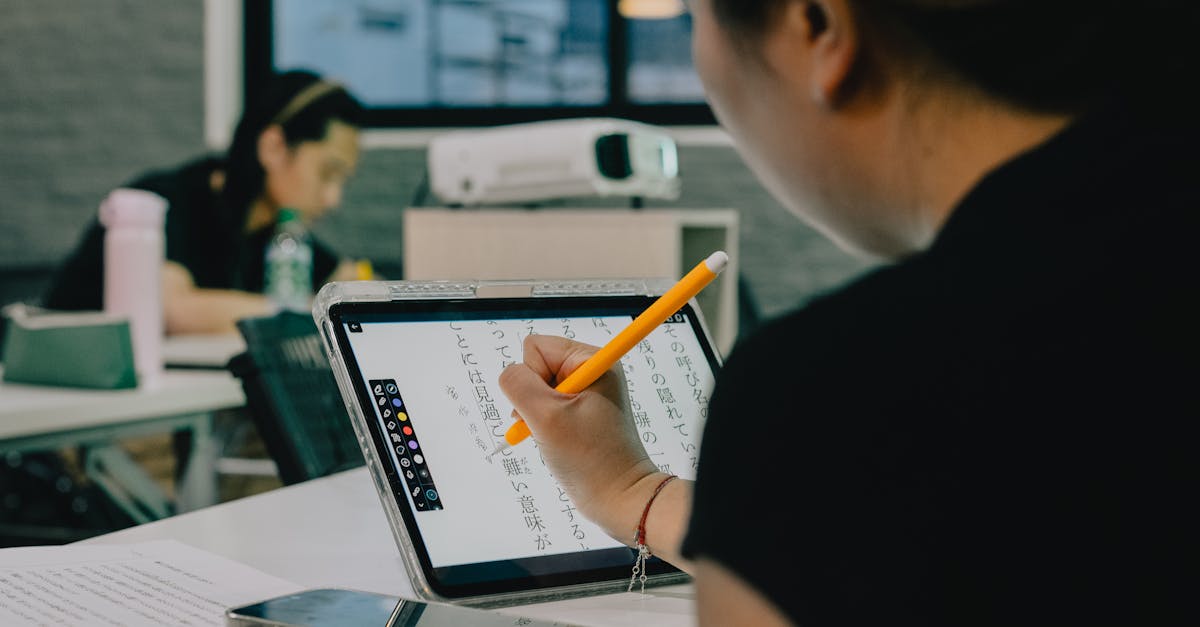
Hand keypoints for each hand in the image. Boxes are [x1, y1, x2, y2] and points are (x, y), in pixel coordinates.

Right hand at [498, 335, 659, 538]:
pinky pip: (546, 409)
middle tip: (552, 426)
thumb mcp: (546, 416)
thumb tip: (509, 373)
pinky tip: (559, 443)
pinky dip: (544, 426)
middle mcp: (590, 370)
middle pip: (535, 367)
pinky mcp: (582, 413)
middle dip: (533, 398)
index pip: (535, 347)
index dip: (532, 378)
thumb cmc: (590, 457)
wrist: (619, 498)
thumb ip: (518, 384)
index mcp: (591, 359)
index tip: (550, 407)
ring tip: (558, 437)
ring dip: (537, 415)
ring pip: (537, 390)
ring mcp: (587, 392)